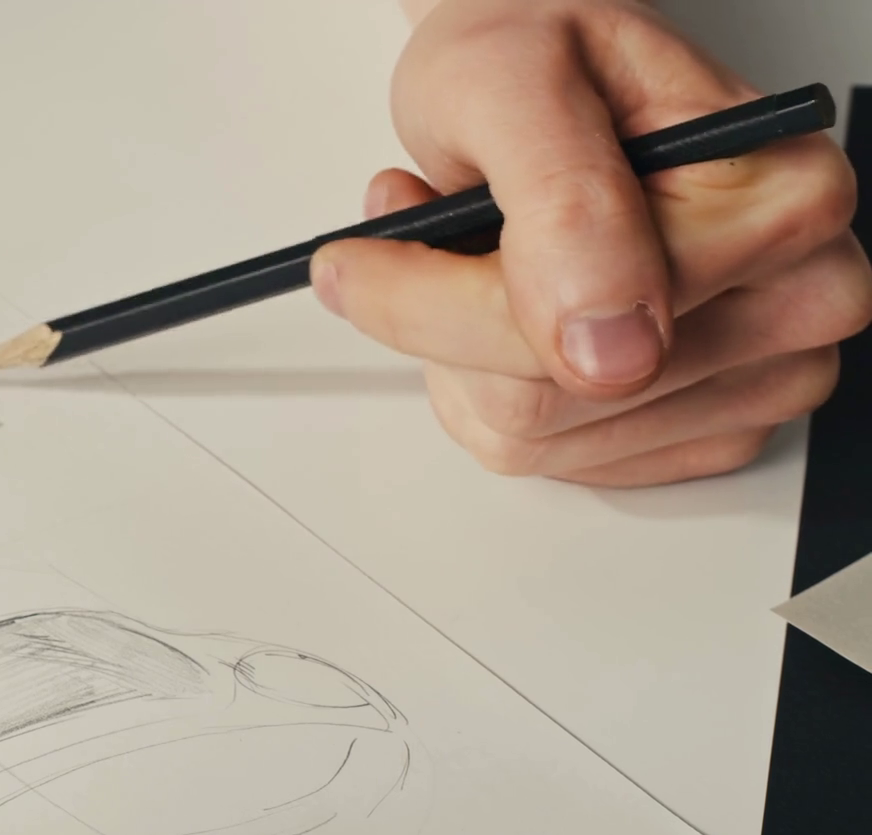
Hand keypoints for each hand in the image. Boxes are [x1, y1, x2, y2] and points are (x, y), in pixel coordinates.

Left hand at [313, 0, 871, 485]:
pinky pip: (549, 458)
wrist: (545, 64)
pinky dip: (489, 386)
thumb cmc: (539, 53)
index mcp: (782, 204)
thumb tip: (609, 343)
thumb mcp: (513, 86)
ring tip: (472, 253)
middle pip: (552, 400)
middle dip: (450, 319)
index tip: (360, 257)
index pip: (578, 334)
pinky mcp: (700, 428)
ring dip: (463, 356)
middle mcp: (798, 296)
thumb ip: (561, 203)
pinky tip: (505, 305)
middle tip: (434, 229)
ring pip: (537, 440)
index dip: (434, 297)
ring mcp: (756, 375)